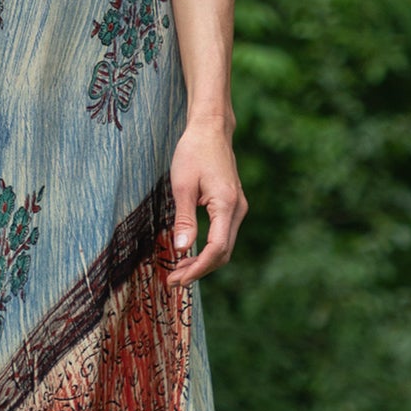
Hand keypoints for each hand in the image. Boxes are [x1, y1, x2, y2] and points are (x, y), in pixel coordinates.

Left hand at [164, 118, 246, 288]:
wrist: (210, 130)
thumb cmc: (194, 152)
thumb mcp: (182, 185)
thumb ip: (184, 219)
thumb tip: (181, 250)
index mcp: (227, 205)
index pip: (217, 249)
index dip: (198, 268)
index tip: (178, 279)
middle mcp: (238, 209)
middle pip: (223, 253)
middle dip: (199, 270)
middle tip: (173, 281)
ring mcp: (237, 207)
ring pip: (225, 246)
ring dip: (203, 261)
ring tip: (178, 271)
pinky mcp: (232, 205)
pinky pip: (223, 235)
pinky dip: (208, 249)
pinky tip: (189, 254)